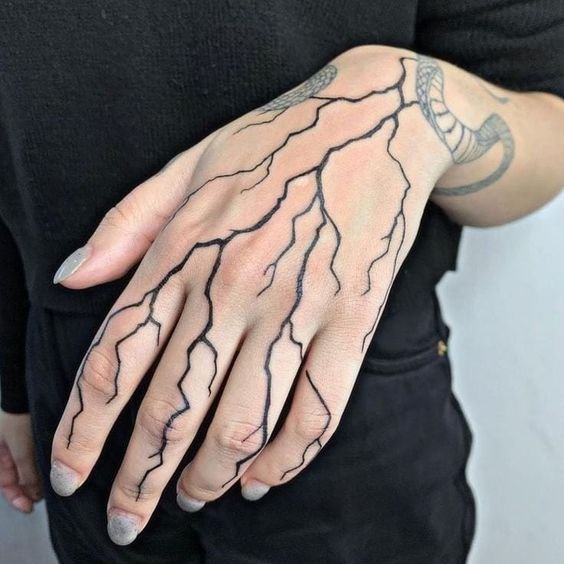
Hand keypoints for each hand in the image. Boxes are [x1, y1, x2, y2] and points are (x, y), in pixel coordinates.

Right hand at [0, 411, 42, 512]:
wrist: (23, 393)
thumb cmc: (16, 417)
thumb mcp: (20, 446)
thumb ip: (25, 469)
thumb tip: (33, 493)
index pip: (5, 485)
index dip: (17, 498)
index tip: (29, 507)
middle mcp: (4, 453)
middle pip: (16, 480)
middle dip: (28, 490)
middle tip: (43, 496)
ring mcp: (17, 446)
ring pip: (26, 470)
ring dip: (35, 479)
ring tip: (48, 485)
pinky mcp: (29, 439)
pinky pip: (33, 458)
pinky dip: (40, 466)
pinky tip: (50, 470)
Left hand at [50, 45, 451, 544]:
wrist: (375, 121)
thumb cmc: (277, 142)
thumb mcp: (188, 164)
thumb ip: (126, 224)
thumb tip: (71, 278)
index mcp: (186, 251)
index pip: (114, 360)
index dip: (82, 430)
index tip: (68, 474)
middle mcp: (236, 286)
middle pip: (174, 407)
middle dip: (141, 480)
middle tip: (128, 521)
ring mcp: (300, 306)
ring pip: (244, 422)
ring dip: (209, 476)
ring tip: (191, 499)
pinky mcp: (354, 318)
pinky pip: (318, 408)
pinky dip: (287, 459)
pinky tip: (262, 478)